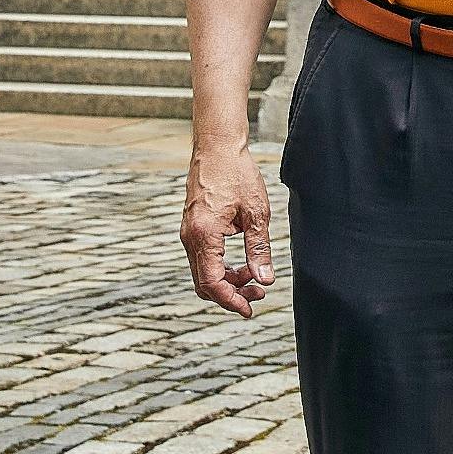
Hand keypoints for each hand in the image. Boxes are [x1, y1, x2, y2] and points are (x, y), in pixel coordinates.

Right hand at [181, 138, 273, 316]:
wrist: (217, 145)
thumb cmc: (237, 173)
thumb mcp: (256, 212)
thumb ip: (259, 248)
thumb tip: (264, 279)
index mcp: (204, 235)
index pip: (212, 283)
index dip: (231, 301)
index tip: (250, 308)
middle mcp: (190, 237)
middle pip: (205, 282)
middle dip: (231, 294)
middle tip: (259, 293)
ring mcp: (188, 232)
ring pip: (203, 271)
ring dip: (227, 281)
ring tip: (254, 278)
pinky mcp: (192, 227)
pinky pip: (202, 257)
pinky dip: (220, 267)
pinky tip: (241, 263)